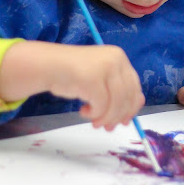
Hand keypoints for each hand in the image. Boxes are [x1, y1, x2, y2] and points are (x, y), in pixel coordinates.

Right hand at [0, 41, 144, 130]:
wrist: (49, 65)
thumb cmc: (74, 74)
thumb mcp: (101, 79)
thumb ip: (117, 89)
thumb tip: (132, 113)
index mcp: (119, 57)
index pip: (134, 86)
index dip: (132, 107)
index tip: (125, 121)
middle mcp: (116, 59)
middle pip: (128, 96)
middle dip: (118, 116)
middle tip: (108, 127)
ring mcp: (105, 67)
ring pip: (116, 103)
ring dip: (105, 118)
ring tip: (94, 122)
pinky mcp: (92, 79)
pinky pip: (101, 106)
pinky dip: (94, 114)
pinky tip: (83, 112)